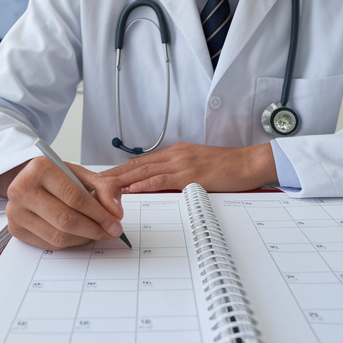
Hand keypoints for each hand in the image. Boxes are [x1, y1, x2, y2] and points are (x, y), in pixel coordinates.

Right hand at [0, 157, 125, 249]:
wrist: (28, 181)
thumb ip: (103, 188)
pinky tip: (77, 234)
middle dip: (94, 229)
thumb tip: (116, 212)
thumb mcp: (80, 174)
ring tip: (94, 232)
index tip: (115, 223)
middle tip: (110, 232)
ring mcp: (15, 211)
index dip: (99, 214)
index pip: (75, 197)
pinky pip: (49, 245)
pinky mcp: (15, 229)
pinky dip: (69, 243)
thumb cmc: (56, 178)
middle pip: (65, 220)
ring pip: (58, 237)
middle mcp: (22, 189)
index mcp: (40, 168)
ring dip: (83, 239)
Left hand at [99, 142, 277, 194]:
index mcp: (175, 154)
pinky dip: (143, 184)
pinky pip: (161, 179)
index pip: (140, 163)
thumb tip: (160, 189)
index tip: (102, 180)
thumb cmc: (227, 169)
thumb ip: (178, 177)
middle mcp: (174, 155)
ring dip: (121, 180)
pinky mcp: (190, 173)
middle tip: (93, 184)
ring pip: (143, 171)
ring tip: (103, 189)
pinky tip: (131, 189)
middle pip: (135, 165)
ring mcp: (181, 162)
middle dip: (112, 175)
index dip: (119, 171)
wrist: (248, 163)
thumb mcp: (198, 169)